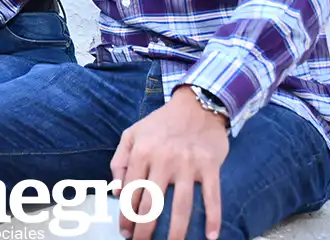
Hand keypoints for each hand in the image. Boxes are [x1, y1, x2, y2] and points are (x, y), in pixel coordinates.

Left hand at [110, 86, 229, 239]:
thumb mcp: (132, 134)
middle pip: (152, 205)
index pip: (130, 192)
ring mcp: (188, 165)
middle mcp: (163, 160)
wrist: (197, 104)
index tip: (125, 232)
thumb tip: (116, 191)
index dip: (126, 216)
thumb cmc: (161, 123)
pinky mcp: (210, 166)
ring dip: (176, 233)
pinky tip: (211, 237)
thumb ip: (119, 161)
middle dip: (145, 230)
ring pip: (181, 207)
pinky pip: (212, 197)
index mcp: (141, 152)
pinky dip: (213, 218)